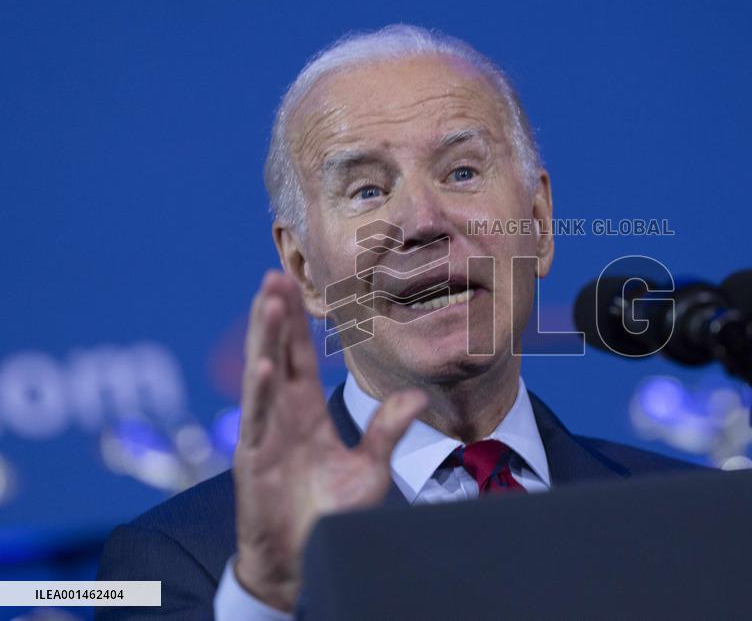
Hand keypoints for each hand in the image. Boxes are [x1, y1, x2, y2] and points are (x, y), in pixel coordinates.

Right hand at [233, 270, 426, 610]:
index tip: (291, 285)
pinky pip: (258, 420)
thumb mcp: (369, 468)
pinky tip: (265, 363)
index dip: (294, 322)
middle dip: (275, 315)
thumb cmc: (332, 514)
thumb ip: (387, 430)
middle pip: (277, 353)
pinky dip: (261, 391)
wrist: (305, 559)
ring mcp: (266, 434)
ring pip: (264, 376)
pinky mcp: (254, 460)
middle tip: (275, 273)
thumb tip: (416, 396)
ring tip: (268, 298)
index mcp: (306, 412)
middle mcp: (283, 416)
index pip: (298, 357)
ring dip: (265, 337)